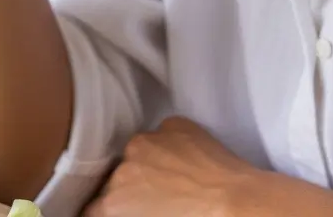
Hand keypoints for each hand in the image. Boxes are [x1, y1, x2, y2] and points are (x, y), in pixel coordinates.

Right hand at [85, 117, 253, 216]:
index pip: (92, 210)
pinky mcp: (174, 125)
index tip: (119, 213)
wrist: (241, 209)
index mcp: (114, 203)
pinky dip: (173, 149)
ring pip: (139, 154)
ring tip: (177, 183)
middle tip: (155, 205)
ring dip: (149, 167)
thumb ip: (132, 215)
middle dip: (130, 192)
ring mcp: (149, 140)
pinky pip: (166, 137)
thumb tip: (140, 209)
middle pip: (116, 180)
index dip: (104, 213)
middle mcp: (124, 166)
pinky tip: (192, 166)